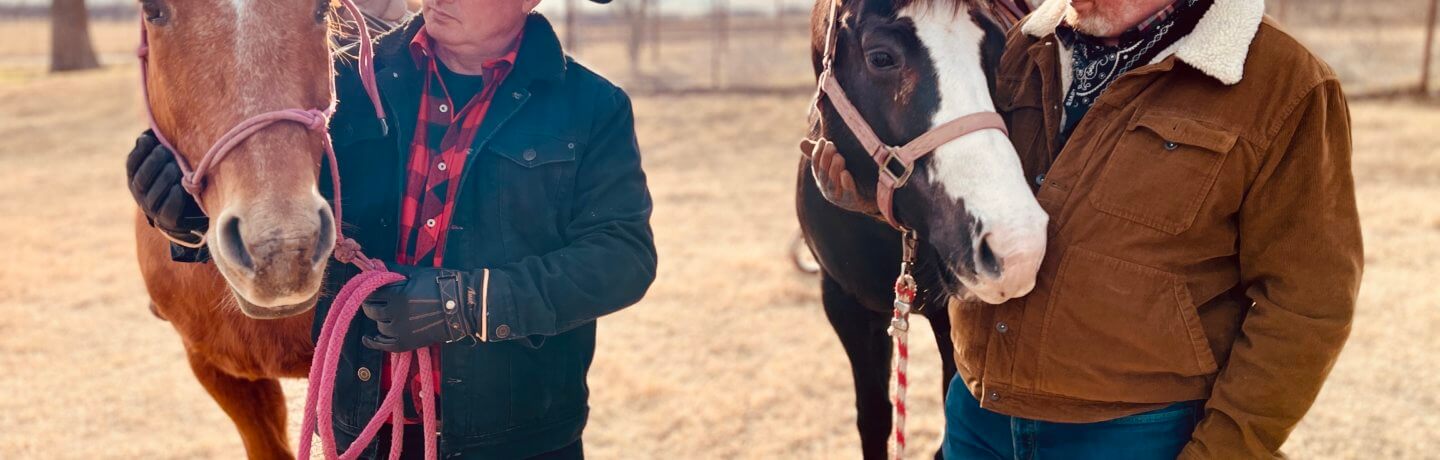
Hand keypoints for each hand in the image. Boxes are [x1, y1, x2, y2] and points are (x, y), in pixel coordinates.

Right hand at [126, 130, 208, 245]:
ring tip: (175, 167)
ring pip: (153, 194)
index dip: (138, 153)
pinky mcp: (168, 220)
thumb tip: (150, 133)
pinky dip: (173, 198)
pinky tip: (180, 187)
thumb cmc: (178, 176)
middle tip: (164, 151)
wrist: (191, 210)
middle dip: (151, 164)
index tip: (148, 139)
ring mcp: (153, 208)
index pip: (131, 165)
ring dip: (164, 178)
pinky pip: (168, 210)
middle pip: (141, 179)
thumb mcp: (168, 160)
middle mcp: (141, 194)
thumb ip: (160, 147)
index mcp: (137, 177)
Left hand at [361, 265, 477, 352]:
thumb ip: (394, 270)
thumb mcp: (417, 273)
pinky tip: (368, 338)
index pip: (371, 292)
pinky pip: (384, 345)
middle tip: (377, 299)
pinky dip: (373, 342)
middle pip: (371, 310)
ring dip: (380, 319)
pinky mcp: (407, 343)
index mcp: (398, 294)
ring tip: (386, 314)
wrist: (463, 306)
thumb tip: (375, 263)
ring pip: (379, 326)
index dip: (369, 288)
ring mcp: (401, 330)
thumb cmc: (442, 285)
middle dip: (372, 303)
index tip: (372, 286)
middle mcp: (396, 314)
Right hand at [802, 138, 880, 214]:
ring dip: (834, 169)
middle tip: (832, 145)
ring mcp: (838, 197)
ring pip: (832, 184)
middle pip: (822, 174)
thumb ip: (820, 155)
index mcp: (821, 179)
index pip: (815, 165)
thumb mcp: (834, 165)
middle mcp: (827, 188)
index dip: (817, 152)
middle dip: (825, 158)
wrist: (866, 198)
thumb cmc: (847, 178)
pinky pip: (847, 193)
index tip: (823, 140)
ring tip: (839, 156)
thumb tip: (802, 142)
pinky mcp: (851, 201)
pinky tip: (845, 173)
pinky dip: (845, 183)